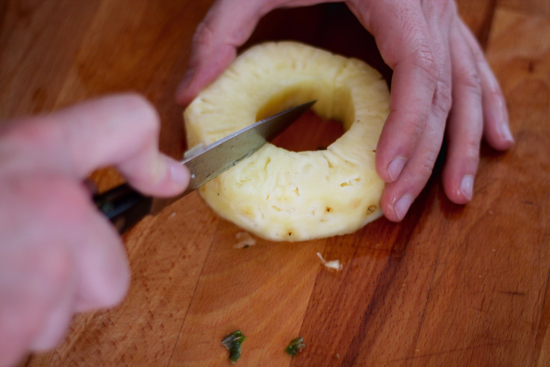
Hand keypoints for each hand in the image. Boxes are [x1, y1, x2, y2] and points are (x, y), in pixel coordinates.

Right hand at [0, 94, 189, 365]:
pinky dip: (5, 334)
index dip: (149, 155)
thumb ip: (67, 160)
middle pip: (110, 275)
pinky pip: (29, 342)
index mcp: (39, 154)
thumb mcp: (7, 161)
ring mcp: (33, 276)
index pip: (127, 122)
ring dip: (28, 308)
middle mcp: (50, 209)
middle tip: (13, 257)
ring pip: (63, 315)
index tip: (165, 180)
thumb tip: (162, 178)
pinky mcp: (9, 328)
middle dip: (70, 279)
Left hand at [175, 0, 513, 220]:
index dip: (408, 127)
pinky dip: (486, 107)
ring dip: (466, 143)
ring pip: (468, 86)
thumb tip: (189, 94)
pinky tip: (496, 141)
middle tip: (402, 208)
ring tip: (457, 193)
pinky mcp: (439, 26)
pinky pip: (473, 70)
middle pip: (444, 92)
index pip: (415, 70)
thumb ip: (220, 32)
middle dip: (428, 155)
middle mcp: (429, 8)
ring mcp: (441, 16)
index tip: (386, 174)